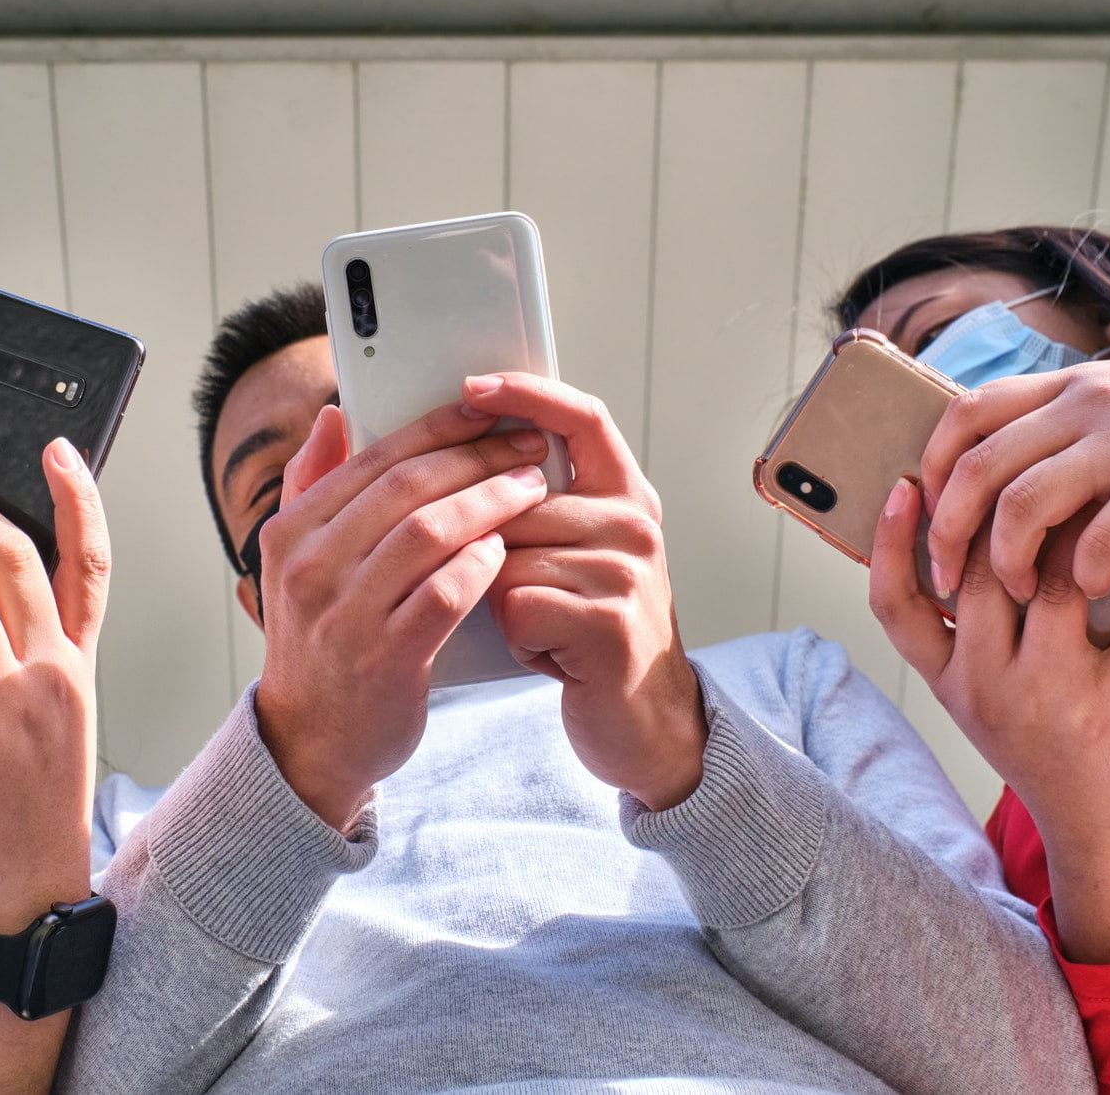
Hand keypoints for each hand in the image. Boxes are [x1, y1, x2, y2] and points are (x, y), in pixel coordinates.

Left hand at [0, 439, 106, 933]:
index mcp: (78, 664)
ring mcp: (14, 712)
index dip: (80, 500)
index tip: (58, 450)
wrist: (30, 889)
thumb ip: (39, 651)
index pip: (93, 563)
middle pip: (21, 566)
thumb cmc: (32, 799)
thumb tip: (5, 589)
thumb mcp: (56, 715)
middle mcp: (55, 677)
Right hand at [253, 399, 552, 830]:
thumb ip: (310, 485)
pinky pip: (446, 594)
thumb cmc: (318, 638)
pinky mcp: (387, 659)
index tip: (484, 409)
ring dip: (490, 502)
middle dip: (475, 457)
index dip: (436, 427)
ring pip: (430, 533)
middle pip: (407, 488)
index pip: (374, 458)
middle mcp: (311, 568)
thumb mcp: (294, 561)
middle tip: (524, 445)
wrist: (311, 739)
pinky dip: (481, 564)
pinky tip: (506, 549)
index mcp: (291, 532)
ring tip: (530, 487)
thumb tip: (334, 416)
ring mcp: (347, 615)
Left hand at [466, 374, 706, 812]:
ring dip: (500, 597)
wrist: (646, 722)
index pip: (581, 416)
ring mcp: (626, 572)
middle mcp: (634, 523)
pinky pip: (516, 604)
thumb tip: (463, 452)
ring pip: (508, 555)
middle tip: (518, 589)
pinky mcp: (607, 623)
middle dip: (492, 547)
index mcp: (626, 494)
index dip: (527, 393)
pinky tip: (545, 650)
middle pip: (517, 499)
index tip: (472, 386)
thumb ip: (541, 504)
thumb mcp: (577, 554)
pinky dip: (515, 633)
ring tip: (537, 622)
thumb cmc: (592, 634)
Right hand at [872, 477, 1109, 962]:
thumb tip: (982, 542)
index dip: (891, 542)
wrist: (1103, 836)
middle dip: (1007, 511)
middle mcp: (982, 690)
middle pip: (977, 576)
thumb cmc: (1050, 748)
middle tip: (1044, 461)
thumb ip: (976, 634)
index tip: (903, 484)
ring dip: (1090, 535)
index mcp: (948, 681)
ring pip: (1056, 589)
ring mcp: (1040, 701)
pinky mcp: (1103, 715)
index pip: (894, 604)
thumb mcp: (989, 697)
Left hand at [921, 336, 1109, 601]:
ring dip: (1007, 561)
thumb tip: (1016, 459)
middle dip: (949, 531)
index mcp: (1072, 382)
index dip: (934, 467)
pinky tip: (1090, 593)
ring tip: (1017, 593)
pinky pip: (1101, 536)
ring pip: (1025, 503)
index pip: (967, 413)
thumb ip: (1075, 419)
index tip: (925, 514)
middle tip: (947, 577)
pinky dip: (1084, 575)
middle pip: (979, 466)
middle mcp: (1089, 401)